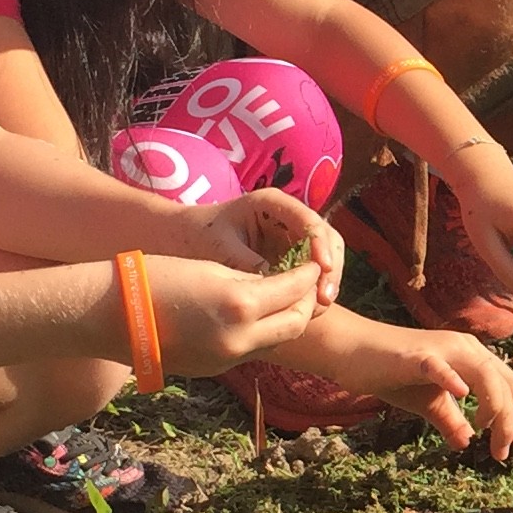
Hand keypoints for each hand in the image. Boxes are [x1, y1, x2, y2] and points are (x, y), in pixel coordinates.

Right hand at [135, 252, 321, 371]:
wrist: (107, 315)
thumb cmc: (154, 278)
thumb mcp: (210, 268)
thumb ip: (249, 280)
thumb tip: (276, 285)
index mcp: (239, 305)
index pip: (294, 290)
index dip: (308, 275)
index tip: (313, 262)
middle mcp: (239, 339)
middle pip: (295, 325)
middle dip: (306, 302)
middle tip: (306, 283)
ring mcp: (226, 359)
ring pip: (276, 342)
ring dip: (286, 321)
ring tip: (284, 299)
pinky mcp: (213, 370)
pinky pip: (250, 351)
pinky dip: (260, 333)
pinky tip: (254, 317)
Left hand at [176, 186, 344, 306]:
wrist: (182, 241)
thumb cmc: (197, 238)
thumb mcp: (221, 249)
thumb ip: (250, 263)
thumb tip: (279, 288)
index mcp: (272, 203)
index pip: (309, 221)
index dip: (320, 246)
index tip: (320, 270)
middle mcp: (288, 216)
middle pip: (327, 238)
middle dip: (330, 268)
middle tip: (325, 298)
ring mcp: (292, 236)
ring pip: (325, 257)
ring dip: (326, 282)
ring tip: (320, 308)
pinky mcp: (291, 256)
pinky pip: (312, 273)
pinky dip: (315, 290)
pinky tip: (311, 310)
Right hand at [306, 313, 512, 459]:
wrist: (352, 351)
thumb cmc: (392, 374)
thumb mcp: (427, 403)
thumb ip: (450, 419)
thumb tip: (466, 442)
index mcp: (472, 357)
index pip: (509, 384)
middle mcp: (465, 348)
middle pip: (505, 381)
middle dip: (511, 418)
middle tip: (504, 452)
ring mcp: (442, 349)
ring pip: (485, 374)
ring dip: (494, 407)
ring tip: (487, 434)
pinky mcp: (416, 357)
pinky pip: (439, 366)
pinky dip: (453, 378)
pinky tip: (462, 394)